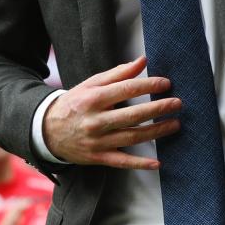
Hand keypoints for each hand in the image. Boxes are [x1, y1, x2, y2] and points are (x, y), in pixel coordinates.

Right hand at [42, 56, 179, 168]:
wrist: (47, 130)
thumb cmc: (74, 104)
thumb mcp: (90, 84)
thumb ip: (117, 74)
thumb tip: (142, 61)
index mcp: (93, 98)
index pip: (126, 89)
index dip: (148, 85)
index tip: (166, 83)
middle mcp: (95, 120)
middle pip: (132, 115)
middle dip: (158, 108)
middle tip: (177, 103)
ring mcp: (97, 141)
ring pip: (132, 137)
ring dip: (157, 131)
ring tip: (175, 124)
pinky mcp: (98, 157)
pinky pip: (122, 161)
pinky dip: (140, 164)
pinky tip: (157, 163)